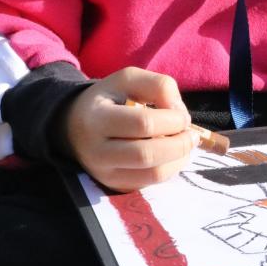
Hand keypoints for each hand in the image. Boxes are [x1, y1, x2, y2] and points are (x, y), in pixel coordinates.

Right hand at [60, 67, 198, 190]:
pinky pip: (151, 183)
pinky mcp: (116, 186)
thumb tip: (180, 113)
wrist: (76, 127)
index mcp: (97, 119)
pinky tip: (171, 154)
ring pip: (153, 174)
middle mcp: (97, 151)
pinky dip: (170, 169)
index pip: (143, 124)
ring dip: (179, 158)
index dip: (172, 120)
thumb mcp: (129, 79)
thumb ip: (159, 86)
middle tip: (190, 134)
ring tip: (184, 143)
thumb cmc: (109, 100)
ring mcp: (105, 173)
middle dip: (179, 144)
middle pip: (147, 155)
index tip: (182, 115)